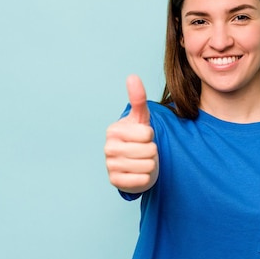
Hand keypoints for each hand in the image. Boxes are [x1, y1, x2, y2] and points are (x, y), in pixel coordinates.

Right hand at [104, 75, 158, 192]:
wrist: (134, 163)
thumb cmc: (138, 138)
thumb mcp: (141, 118)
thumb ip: (138, 98)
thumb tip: (132, 76)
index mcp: (114, 130)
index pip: (147, 134)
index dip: (151, 136)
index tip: (143, 137)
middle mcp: (108, 148)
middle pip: (148, 150)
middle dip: (152, 151)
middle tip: (143, 150)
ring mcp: (110, 166)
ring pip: (147, 166)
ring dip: (150, 164)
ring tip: (142, 161)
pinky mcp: (115, 182)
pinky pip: (141, 180)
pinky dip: (145, 178)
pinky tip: (138, 173)